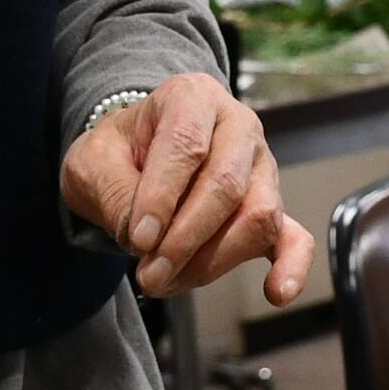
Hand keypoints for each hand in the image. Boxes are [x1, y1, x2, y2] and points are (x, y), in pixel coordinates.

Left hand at [61, 72, 315, 307]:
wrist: (133, 158)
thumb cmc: (117, 154)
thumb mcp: (93, 162)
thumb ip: (115, 193)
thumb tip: (146, 239)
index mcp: (192, 97)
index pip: (187, 145)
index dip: (162, 198)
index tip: (138, 239)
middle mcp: (238, 126)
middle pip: (228, 186)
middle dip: (185, 240)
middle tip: (148, 274)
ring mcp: (262, 168)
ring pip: (257, 217)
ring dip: (212, 260)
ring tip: (167, 281)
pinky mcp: (272, 207)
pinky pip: (294, 238)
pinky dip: (290, 266)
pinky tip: (277, 292)